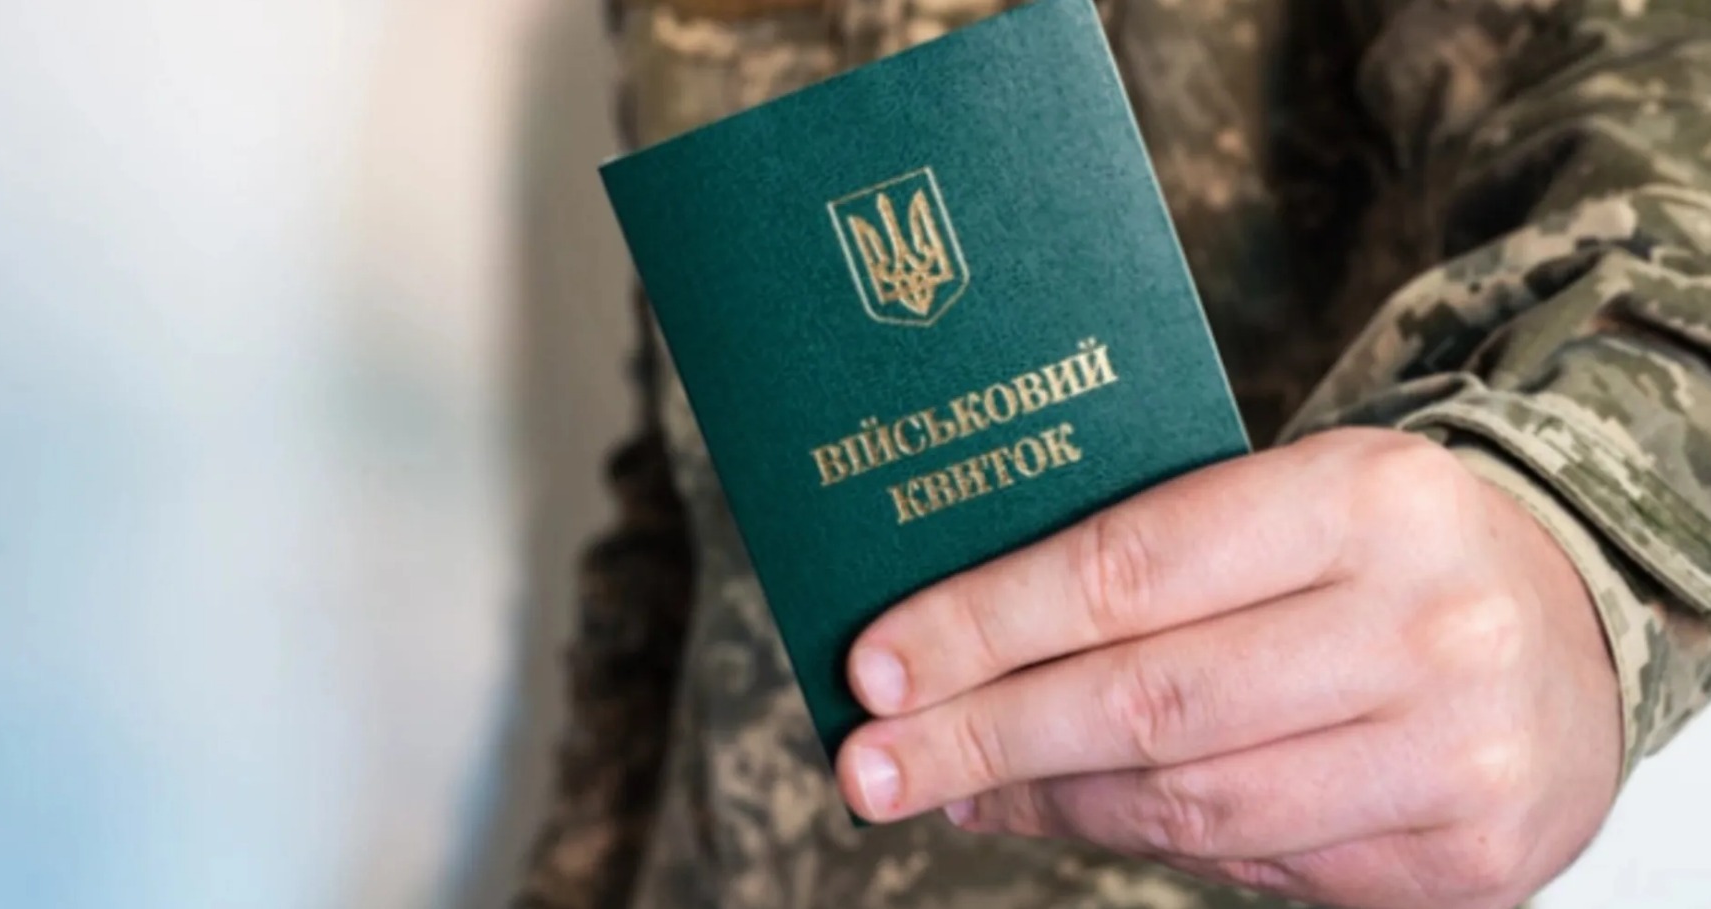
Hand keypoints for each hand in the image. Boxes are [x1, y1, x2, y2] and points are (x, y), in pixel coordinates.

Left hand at [836, 428, 1620, 908]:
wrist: (1574, 621)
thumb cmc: (1385, 547)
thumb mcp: (1292, 500)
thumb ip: (1153, 559)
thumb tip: (962, 647)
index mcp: (1362, 498)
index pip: (1128, 569)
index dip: (985, 625)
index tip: (872, 669)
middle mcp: (1421, 625)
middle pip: (1146, 703)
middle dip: (983, 740)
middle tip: (870, 767)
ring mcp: (1454, 755)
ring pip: (1191, 804)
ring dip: (1049, 803)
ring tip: (958, 790)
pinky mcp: (1465, 860)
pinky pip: (1259, 865)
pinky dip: (1149, 845)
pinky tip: (1074, 817)